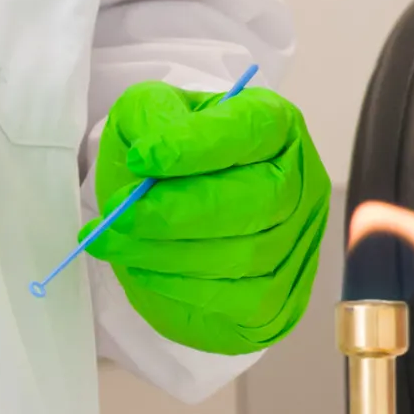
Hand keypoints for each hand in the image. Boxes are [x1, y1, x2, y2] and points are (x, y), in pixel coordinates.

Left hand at [88, 79, 332, 354]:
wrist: (165, 229)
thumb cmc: (163, 166)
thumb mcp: (148, 119)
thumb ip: (151, 116)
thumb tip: (152, 151)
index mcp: (273, 124)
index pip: (254, 128)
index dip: (199, 144)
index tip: (141, 159)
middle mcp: (299, 180)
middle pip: (262, 197)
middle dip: (180, 210)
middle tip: (120, 214)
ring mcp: (297, 242)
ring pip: (247, 253)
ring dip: (168, 252)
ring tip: (114, 242)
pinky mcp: (280, 294)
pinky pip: (239, 298)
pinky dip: (181, 286)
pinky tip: (143, 268)